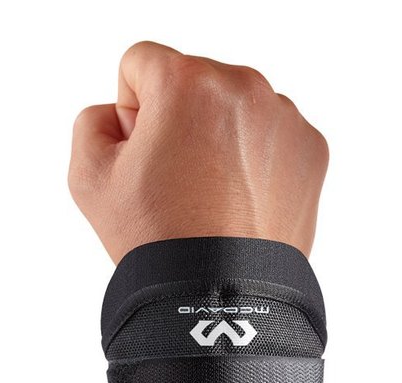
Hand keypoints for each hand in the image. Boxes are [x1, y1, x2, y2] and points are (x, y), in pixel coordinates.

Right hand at [68, 41, 328, 263]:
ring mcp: (285, 119)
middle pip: (193, 85)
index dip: (131, 115)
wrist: (219, 298)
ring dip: (220, 140)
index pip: (140, 65)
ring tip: (211, 200)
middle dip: (179, 123)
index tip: (145, 160)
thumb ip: (92, 122)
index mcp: (188, 82)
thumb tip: (119, 115)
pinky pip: (272, 138)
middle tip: (177, 186)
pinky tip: (241, 204)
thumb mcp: (89, 179)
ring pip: (235, 110)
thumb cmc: (161, 243)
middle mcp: (245, 87)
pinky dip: (256, 163)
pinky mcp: (312, 151)